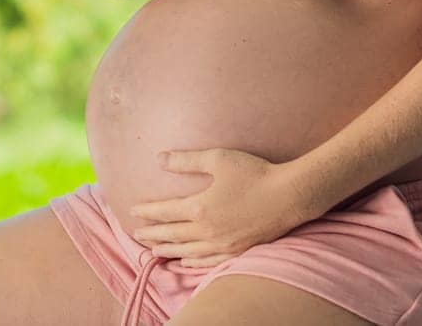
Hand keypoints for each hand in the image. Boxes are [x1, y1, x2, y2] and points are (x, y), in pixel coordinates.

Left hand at [127, 148, 316, 268]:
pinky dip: (193, 263)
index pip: (165, 212)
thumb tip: (159, 159)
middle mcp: (207, 231)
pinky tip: (186, 262)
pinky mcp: (238, 250)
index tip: (132, 211)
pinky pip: (209, 261)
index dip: (147, 212)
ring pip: (188, 251)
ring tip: (153, 251)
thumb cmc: (254, 173)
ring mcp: (223, 244)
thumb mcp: (217, 159)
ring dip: (168, 251)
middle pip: (172, 235)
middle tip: (136, 235)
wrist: (289, 195)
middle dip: (152, 234)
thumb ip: (186, 160)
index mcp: (199, 208)